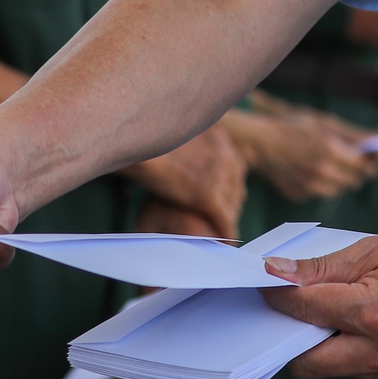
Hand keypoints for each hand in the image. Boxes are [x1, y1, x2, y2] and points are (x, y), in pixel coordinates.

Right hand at [122, 124, 246, 239]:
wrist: (140, 142)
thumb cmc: (149, 140)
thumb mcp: (180, 135)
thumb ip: (191, 146)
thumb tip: (187, 156)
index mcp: (218, 140)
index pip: (236, 168)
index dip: (230, 187)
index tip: (223, 198)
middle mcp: (224, 156)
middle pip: (237, 188)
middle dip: (231, 205)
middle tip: (222, 219)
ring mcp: (218, 176)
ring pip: (233, 206)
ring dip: (228, 220)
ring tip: (222, 234)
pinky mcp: (208, 195)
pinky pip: (225, 220)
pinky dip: (226, 233)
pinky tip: (223, 243)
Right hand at [226, 109, 377, 202]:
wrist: (259, 142)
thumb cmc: (293, 127)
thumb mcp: (324, 123)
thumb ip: (354, 134)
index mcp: (331, 150)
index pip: (365, 166)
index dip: (373, 161)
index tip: (377, 156)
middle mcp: (322, 172)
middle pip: (355, 180)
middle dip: (359, 170)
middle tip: (356, 159)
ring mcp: (310, 186)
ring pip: (340, 189)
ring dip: (342, 178)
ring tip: (330, 161)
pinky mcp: (301, 195)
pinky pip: (322, 192)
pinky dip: (324, 183)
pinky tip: (312, 168)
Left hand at [260, 232, 377, 378]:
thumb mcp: (375, 249)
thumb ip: (322, 266)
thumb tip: (277, 272)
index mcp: (373, 312)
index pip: (304, 308)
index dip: (276, 291)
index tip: (262, 276)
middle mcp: (377, 349)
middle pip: (303, 358)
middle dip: (286, 329)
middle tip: (283, 298)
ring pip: (323, 366)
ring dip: (309, 339)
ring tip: (313, 304)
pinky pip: (345, 365)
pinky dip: (332, 344)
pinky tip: (336, 317)